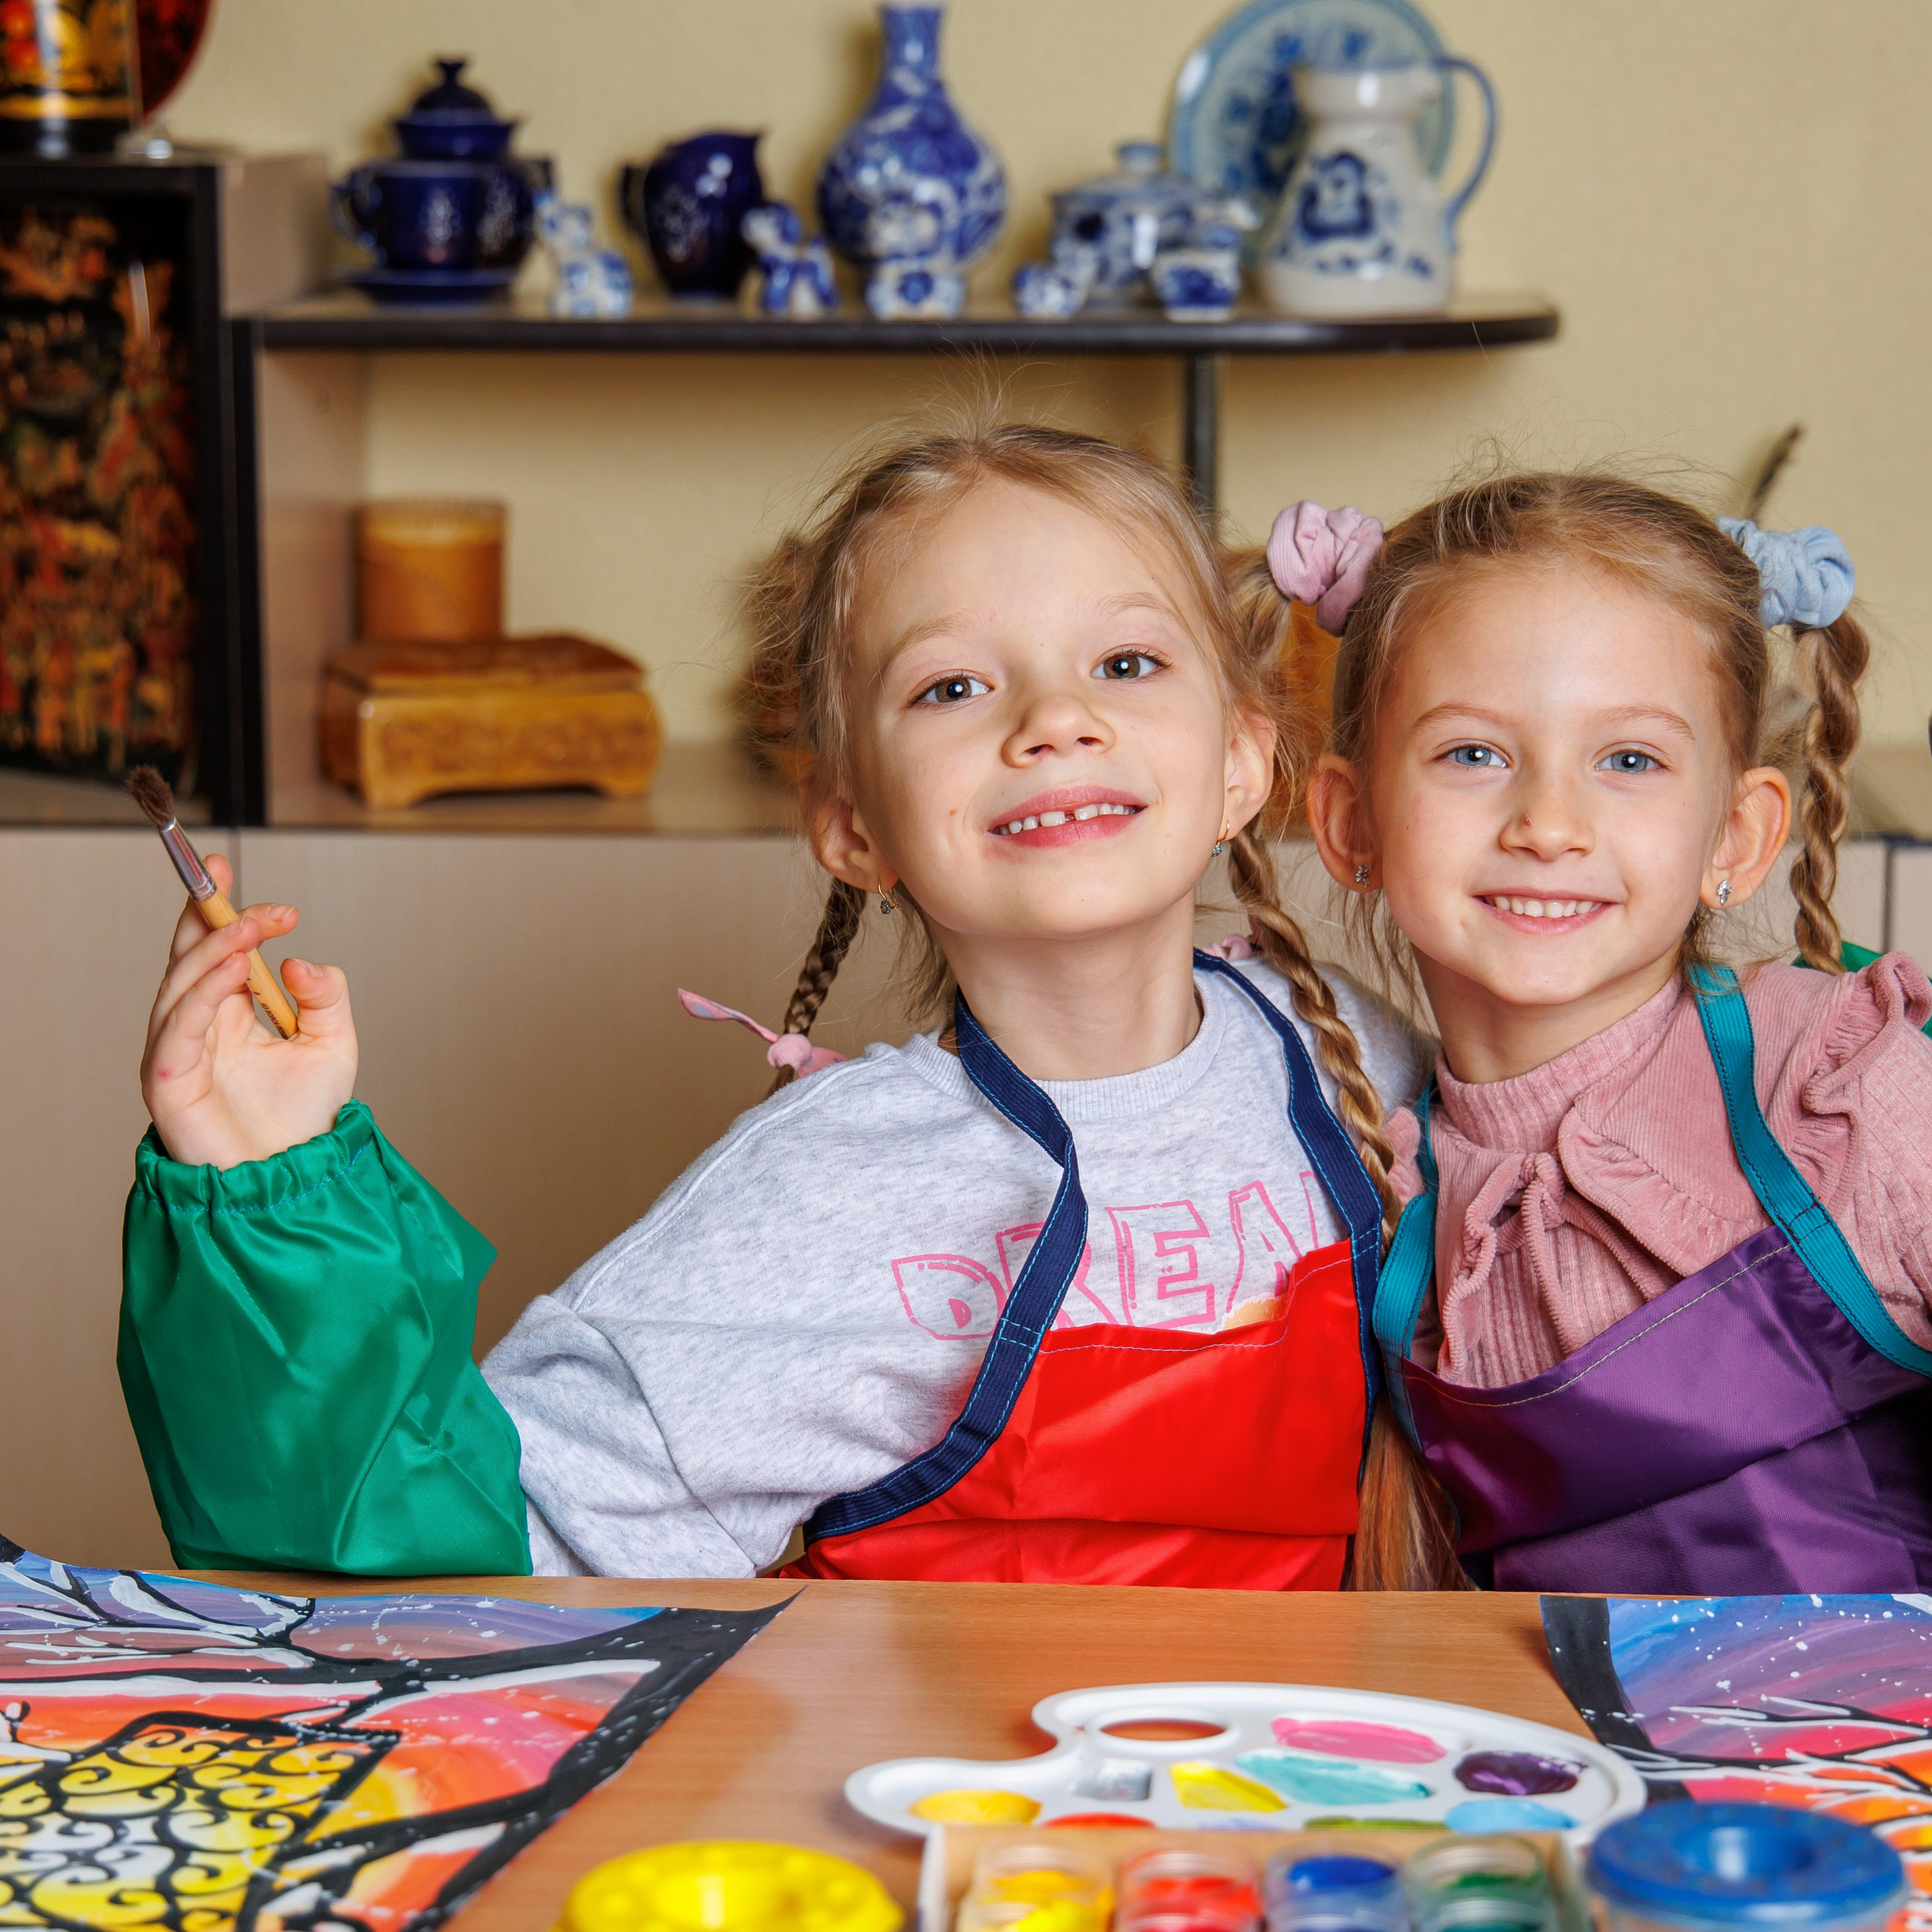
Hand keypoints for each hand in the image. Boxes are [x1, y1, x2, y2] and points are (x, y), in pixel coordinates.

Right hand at [140, 855, 359, 1170]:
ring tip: (248, 929)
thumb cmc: (304, 1113)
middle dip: (203, 912)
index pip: (214, 946)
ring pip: (180, 985)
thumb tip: (299, 960)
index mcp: (227, 1009)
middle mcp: (195, 1025)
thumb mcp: (334, 1042)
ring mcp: (176, 1051)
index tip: (260, 891)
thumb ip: (326, 995)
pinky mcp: (167, 1081)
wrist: (293, 1175)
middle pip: (187, 956)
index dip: (222, 909)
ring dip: (211, 951)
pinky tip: (231, 973)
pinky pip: (176, 1029)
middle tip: (225, 878)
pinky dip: (200, 996)